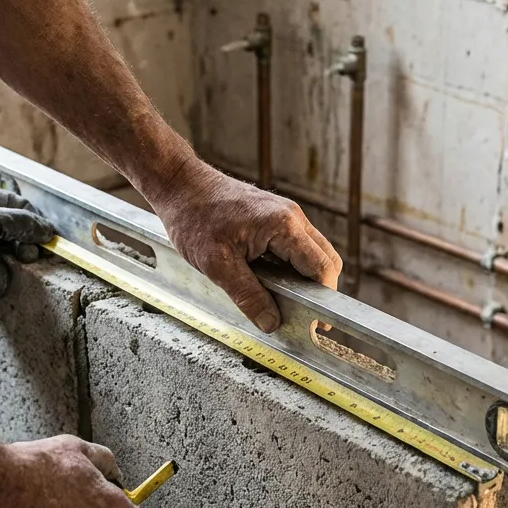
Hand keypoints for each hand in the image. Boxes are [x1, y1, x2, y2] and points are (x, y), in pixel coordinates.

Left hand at [154, 162, 342, 331]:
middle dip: (319, 290)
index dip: (324, 298)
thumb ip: (248, 295)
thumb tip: (271, 322)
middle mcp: (292, 216)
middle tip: (303, 315)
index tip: (317, 323)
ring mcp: (286, 214)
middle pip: (325, 259)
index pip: (321, 267)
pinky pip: (297, 245)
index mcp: (283, 226)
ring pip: (313, 252)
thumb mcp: (217, 264)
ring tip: (283, 299)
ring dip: (304, 277)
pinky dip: (292, 266)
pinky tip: (271, 279)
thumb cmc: (194, 217)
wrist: (181, 184)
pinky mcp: (276, 216)